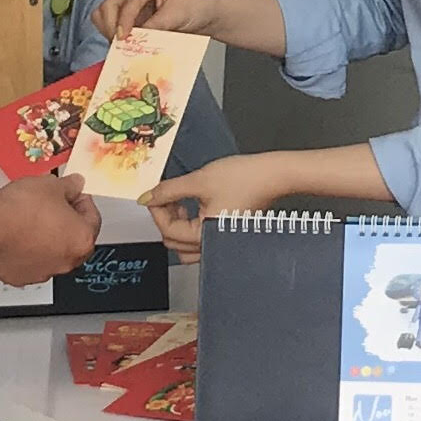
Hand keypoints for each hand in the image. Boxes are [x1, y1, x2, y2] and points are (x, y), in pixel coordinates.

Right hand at [0, 174, 99, 283]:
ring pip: (51, 252)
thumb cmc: (20, 210)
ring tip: (31, 219)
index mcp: (83, 240)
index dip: (82, 201)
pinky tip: (17, 235)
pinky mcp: (20, 277)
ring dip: (46, 238)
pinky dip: (26, 251)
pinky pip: (29, 262)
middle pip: (74, 239)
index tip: (73, 194)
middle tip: (53, 205)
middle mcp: (67, 261)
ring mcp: (44, 272)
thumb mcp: (52, 185)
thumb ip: (70, 186)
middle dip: (66, 221)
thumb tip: (75, 185)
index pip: (93, 218)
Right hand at [93, 0, 221, 44]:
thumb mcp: (178, 15)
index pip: (128, 1)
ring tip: (125, 48)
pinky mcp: (128, 14)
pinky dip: (117, 38)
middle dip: (112, 28)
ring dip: (111, 33)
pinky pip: (113, 26)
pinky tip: (127, 47)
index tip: (123, 38)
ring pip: (105, 17)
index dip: (124, 21)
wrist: (204, 11)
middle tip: (122, 48)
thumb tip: (136, 40)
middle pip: (108, 7)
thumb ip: (156, 27)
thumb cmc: (196, 4)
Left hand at [141, 153, 287, 257]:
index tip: (154, 194)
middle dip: (166, 218)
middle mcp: (212, 244)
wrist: (272, 175)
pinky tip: (193, 206)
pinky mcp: (225, 235)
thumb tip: (148, 197)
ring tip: (179, 201)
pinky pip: (198, 240)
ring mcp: (219, 242)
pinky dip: (190, 226)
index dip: (157, 209)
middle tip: (166, 196)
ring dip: (177, 225)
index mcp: (205, 236)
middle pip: (174, 242)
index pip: (168, 230)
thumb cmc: (246, 179)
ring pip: (185, 245)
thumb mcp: (199, 180)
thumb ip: (169, 191)